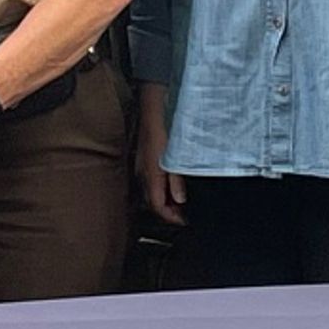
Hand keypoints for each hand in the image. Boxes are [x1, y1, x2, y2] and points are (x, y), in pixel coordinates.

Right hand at [135, 85, 183, 223]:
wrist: (152, 108)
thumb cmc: (163, 128)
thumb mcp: (174, 156)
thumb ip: (176, 180)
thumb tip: (180, 200)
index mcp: (151, 176)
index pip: (158, 206)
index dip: (172, 217)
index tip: (185, 220)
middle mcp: (144, 174)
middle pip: (153, 202)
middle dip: (169, 211)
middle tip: (186, 214)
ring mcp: (142, 166)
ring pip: (152, 192)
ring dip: (165, 200)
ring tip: (182, 201)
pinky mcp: (145, 159)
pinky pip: (152, 180)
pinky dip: (162, 187)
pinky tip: (173, 182)